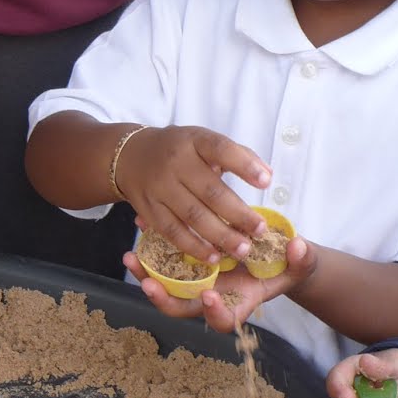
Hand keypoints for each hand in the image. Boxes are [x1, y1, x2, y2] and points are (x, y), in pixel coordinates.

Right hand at [116, 125, 271, 263]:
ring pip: (193, 215)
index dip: (244, 165)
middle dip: (238, 214)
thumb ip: (236, 155)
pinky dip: (194, 246)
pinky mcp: (148, 209)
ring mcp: (160, 187)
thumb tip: (266, 175)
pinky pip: (172, 231)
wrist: (130, 156)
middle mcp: (175, 162)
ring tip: (243, 249)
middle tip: (260, 231)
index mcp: (194, 141)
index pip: (221, 149)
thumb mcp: (203, 142)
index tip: (266, 182)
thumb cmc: (180, 151)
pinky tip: (214, 257)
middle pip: (210, 190)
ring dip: (221, 235)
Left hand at [123, 236, 313, 331]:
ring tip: (131, 258)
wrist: (275, 254)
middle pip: (184, 309)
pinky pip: (166, 258)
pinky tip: (141, 224)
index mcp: (241, 302)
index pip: (226, 321)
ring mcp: (200, 280)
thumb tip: (298, 248)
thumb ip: (301, 259)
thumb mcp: (299, 262)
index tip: (210, 296)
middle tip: (149, 286)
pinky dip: (152, 245)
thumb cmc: (288, 264)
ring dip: (146, 275)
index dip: (215, 314)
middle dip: (164, 300)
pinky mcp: (190, 261)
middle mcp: (215, 296)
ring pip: (168, 286)